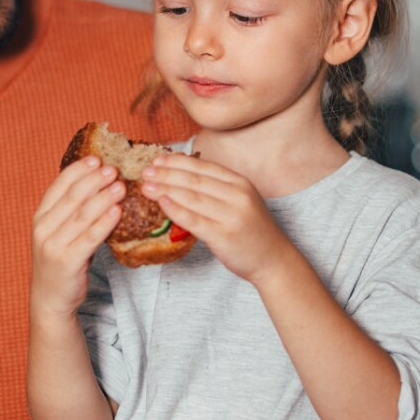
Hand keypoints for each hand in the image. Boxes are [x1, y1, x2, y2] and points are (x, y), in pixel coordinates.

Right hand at [30, 156, 122, 323]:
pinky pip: (90, 238)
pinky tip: (118, 212)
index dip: (78, 170)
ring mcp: (53, 245)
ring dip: (104, 198)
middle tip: (114, 170)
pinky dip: (105, 223)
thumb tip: (100, 184)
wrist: (50, 297)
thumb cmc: (61, 259)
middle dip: (95, 180)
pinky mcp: (67, 261)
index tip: (97, 160)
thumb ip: (72, 211)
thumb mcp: (59, 232)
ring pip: (82, 215)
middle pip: (72, 197)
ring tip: (121, 186)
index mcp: (40, 216)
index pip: (58, 185)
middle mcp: (43, 228)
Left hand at [140, 154, 294, 283]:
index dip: (177, 162)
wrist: (273, 259)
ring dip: (165, 189)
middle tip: (145, 172)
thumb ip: (217, 188)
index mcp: (240, 183)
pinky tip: (161, 203)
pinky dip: (175, 210)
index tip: (157, 159)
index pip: (203, 166)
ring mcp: (231, 215)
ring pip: (191, 197)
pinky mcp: (223, 235)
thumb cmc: (252, 230)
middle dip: (166, 174)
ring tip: (146, 186)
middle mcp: (237, 195)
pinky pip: (194, 220)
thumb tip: (181, 175)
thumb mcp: (241, 200)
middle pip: (194, 180)